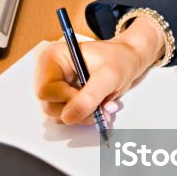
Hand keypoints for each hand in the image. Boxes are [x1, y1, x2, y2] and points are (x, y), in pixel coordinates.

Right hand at [35, 17, 164, 123]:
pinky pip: (69, 115)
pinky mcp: (65, 97)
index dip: (67, 100)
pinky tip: (99, 107)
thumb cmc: (120, 59)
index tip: (91, 101)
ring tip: (104, 107)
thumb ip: (89, 97)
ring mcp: (56, 86)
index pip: (46, 90)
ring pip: (59, 114)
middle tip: (101, 109)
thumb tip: (69, 117)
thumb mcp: (108, 76)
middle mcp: (50, 72)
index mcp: (53, 58)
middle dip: (78, 111)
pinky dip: (85, 116)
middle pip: (50, 105)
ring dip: (83, 116)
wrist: (130, 59)